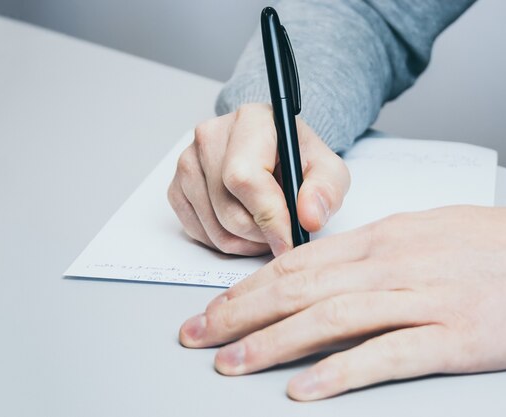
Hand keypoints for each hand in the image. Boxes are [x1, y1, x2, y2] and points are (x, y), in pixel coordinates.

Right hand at [167, 103, 349, 255]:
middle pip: (228, 209)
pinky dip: (224, 240)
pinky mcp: (177, 186)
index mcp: (250, 120)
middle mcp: (211, 136)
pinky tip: (245, 227)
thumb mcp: (328, 170)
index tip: (288, 241)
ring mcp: (189, 161)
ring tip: (267, 230)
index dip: (269, 217)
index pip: (245, 178)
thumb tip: (308, 217)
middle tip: (283, 234)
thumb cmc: (298, 158)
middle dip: (260, 234)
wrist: (276, 152)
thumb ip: (326, 190)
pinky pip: (196, 231)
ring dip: (245, 241)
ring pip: (213, 226)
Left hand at [179, 204, 505, 400]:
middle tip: (196, 336)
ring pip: (330, 319)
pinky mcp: (451, 338)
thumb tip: (321, 270)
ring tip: (232, 364)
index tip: (213, 308)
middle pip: (299, 289)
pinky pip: (385, 355)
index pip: (296, 263)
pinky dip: (340, 372)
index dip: (248, 288)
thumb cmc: (491, 244)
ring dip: (274, 343)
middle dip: (240, 314)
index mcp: (381, 239)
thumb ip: (370, 252)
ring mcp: (420, 301)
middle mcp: (391, 265)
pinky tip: (305, 389)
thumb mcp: (421, 233)